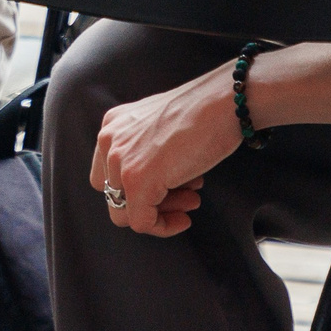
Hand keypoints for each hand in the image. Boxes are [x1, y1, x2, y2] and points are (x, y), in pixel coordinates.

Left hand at [89, 64, 238, 236]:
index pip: (109, 173)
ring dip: (161, 213)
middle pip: (115, 194)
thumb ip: (145, 151)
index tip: (169, 188)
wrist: (222, 103)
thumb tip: (151, 188)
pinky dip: (163, 227)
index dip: (137, 187)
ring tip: (191, 202)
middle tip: (184, 197)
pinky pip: (141, 222)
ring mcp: (119, 160)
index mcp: (113, 125)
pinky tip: (185, 218)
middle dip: (151, 200)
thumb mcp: (161, 129)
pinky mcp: (136, 181)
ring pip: (124, 212)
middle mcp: (109, 140)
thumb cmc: (202, 113)